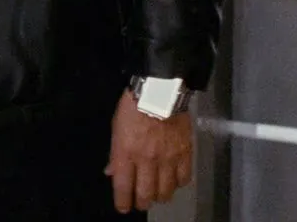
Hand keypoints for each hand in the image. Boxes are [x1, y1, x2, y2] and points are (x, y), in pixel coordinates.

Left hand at [106, 89, 193, 212]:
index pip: (123, 187)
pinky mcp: (185, 153)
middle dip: (141, 202)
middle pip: (145, 194)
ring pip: (165, 191)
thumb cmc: (133, 106)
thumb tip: (111, 172)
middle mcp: (147, 160)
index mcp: (126, 153)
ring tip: (157, 193)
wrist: (161, 91)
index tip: (122, 207)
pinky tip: (173, 180)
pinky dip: (178, 184)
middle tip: (140, 201)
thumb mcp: (116, 128)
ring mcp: (168, 158)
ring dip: (159, 196)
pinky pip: (184, 179)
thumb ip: (115, 153)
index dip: (122, 202)